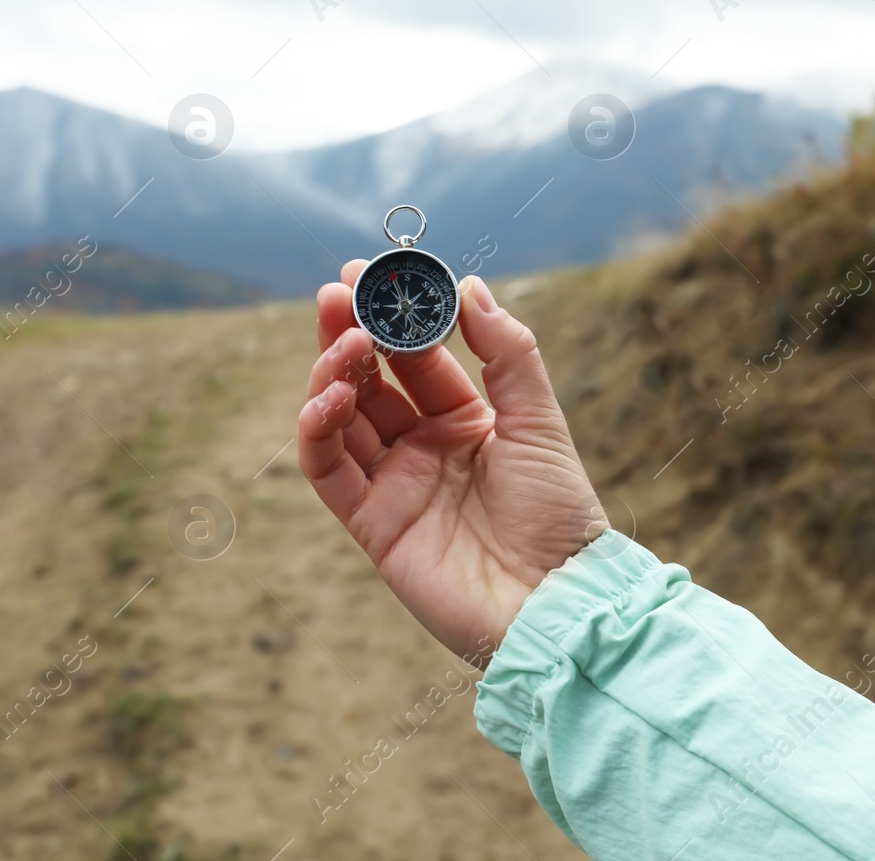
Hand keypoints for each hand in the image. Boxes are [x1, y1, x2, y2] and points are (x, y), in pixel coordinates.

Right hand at [298, 261, 601, 660]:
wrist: (554, 600)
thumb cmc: (558, 515)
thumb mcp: (539, 421)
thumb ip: (507, 352)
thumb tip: (472, 284)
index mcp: (463, 420)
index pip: (414, 357)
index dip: (392, 316)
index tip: (370, 274)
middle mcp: (422, 448)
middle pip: (369, 379)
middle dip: (348, 333)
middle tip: (334, 292)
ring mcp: (392, 484)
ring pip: (340, 417)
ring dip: (332, 374)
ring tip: (342, 343)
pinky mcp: (370, 522)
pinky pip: (328, 469)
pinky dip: (316, 430)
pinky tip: (326, 396)